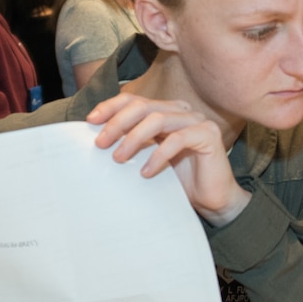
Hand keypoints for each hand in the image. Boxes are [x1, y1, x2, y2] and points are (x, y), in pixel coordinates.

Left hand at [87, 92, 249, 224]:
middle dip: (118, 123)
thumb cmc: (179, 180)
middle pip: (143, 106)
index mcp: (166, 111)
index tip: (91, 121)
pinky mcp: (209, 135)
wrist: (212, 201)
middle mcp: (181, 111)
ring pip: (158, 119)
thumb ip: (132, 143)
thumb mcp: (148, 157)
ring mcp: (197, 120)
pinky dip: (158, 155)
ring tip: (118, 158)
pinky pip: (177, 140)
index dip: (111, 107)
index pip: (134, 100)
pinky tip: (146, 172)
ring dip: (133, 138)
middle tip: (100, 143)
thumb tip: (97, 138)